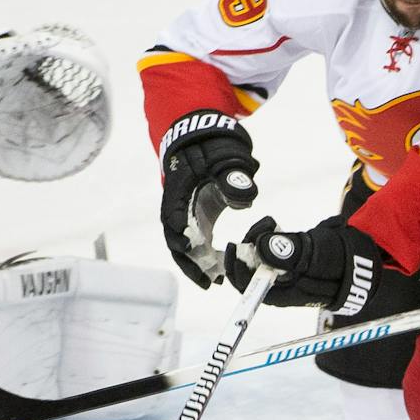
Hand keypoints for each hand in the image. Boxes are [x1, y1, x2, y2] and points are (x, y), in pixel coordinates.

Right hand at [157, 110, 258, 288]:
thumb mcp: (224, 157)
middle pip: (176, 239)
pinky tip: (219, 271)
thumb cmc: (210, 146)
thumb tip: (245, 197)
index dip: (180, 232)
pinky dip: (204, 258)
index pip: (173, 215)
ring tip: (215, 282)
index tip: (191, 247)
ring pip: (184, 245)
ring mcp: (185, 214)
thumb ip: (233, 177)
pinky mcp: (196, 218)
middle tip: (208, 281)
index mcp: (178, 190)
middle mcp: (176, 206)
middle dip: (190, 262)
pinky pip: (196, 243)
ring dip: (197, 265)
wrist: (202, 137)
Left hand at [223, 215, 386, 314]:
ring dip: (260, 238)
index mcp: (284, 294)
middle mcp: (280, 287)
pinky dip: (268, 238)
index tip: (237, 244)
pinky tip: (276, 226)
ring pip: (258, 258)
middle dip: (251, 245)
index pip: (249, 287)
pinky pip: (268, 251)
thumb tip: (260, 248)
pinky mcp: (287, 262)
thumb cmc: (341, 263)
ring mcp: (283, 274)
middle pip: (250, 270)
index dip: (237, 268)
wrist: (361, 261)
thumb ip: (289, 253)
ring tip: (273, 223)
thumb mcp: (317, 255)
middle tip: (266, 226)